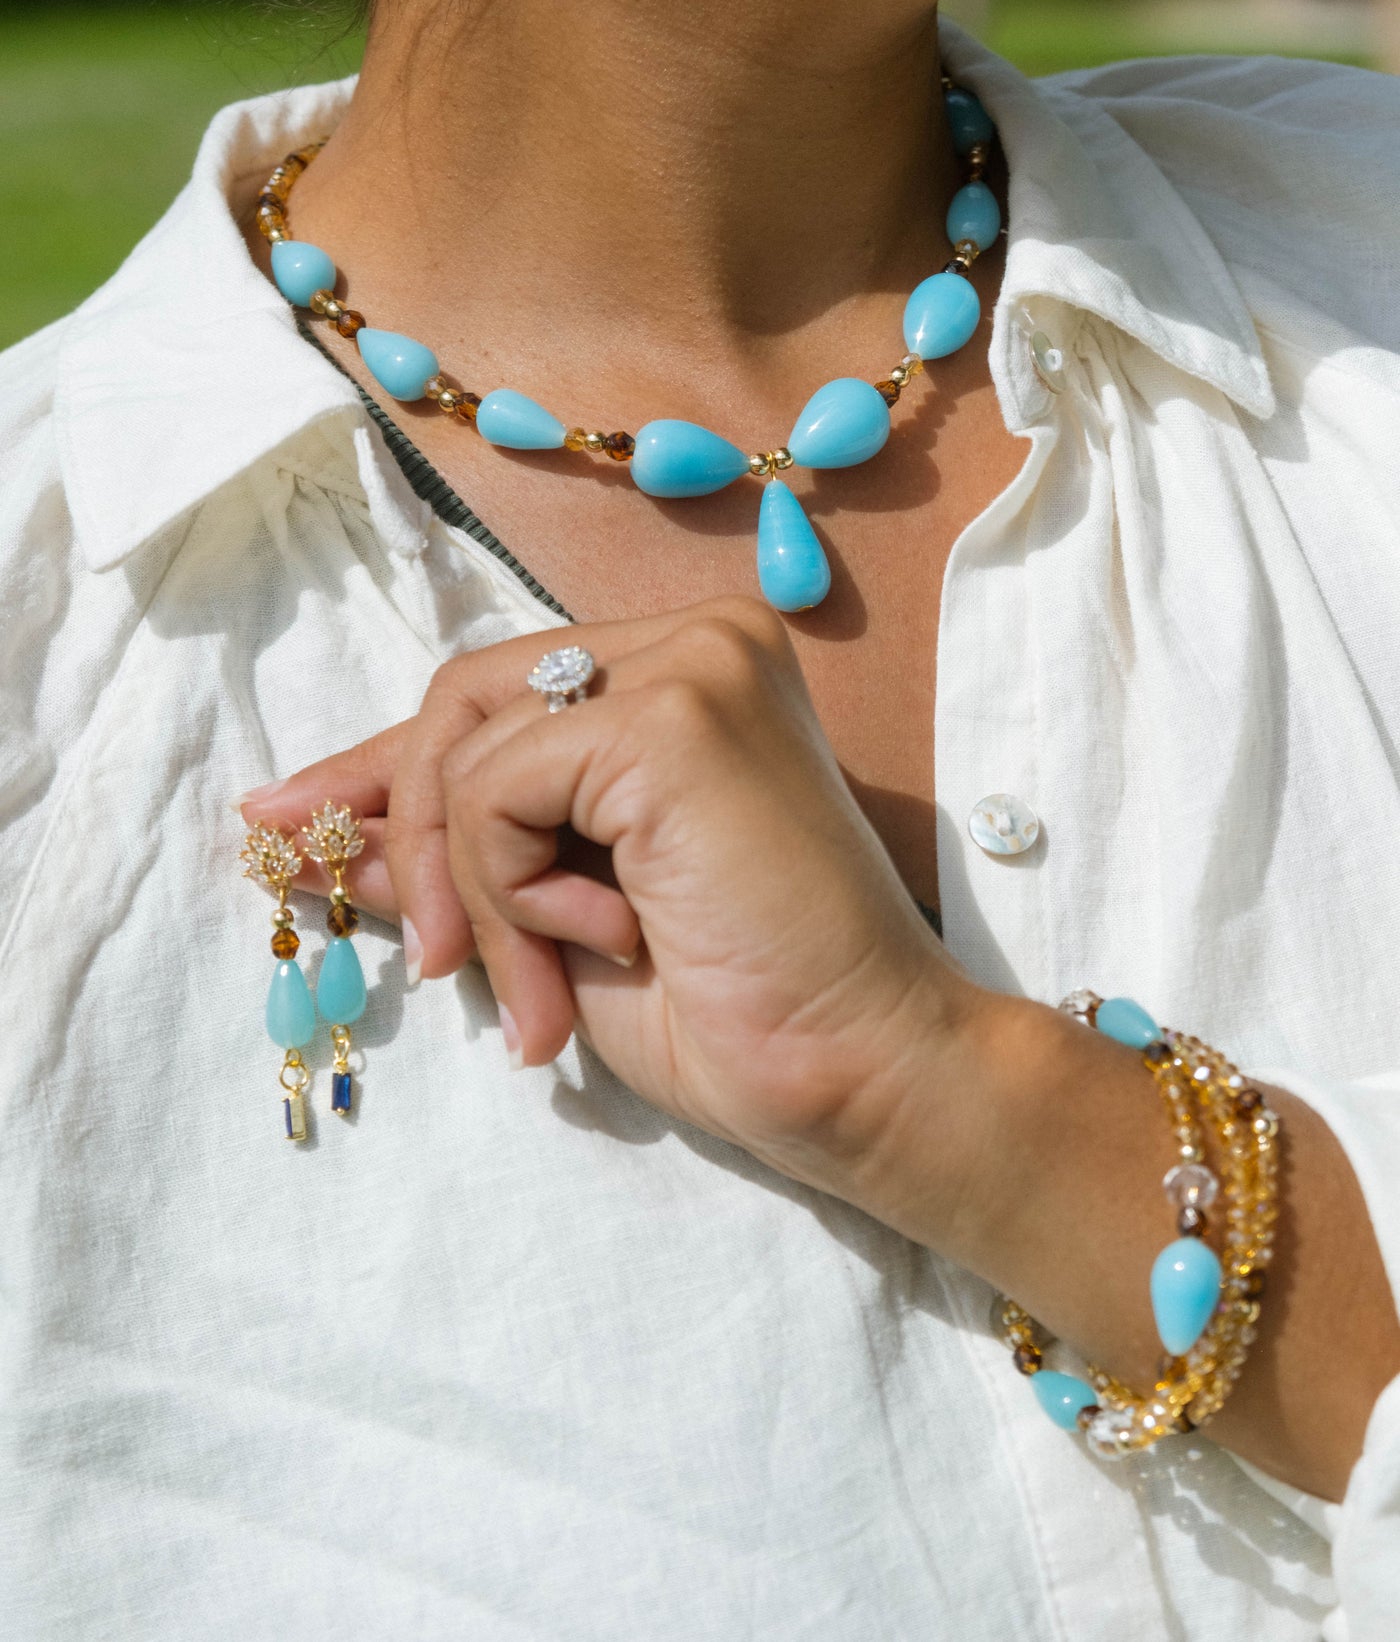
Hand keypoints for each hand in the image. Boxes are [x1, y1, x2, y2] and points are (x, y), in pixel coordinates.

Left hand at [242, 596, 977, 1189]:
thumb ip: (456, 861)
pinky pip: (500, 786)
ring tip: (541, 993)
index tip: (285, 822)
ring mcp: (694, 663)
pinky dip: (514, 886)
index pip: (498, 695)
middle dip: (421, 833)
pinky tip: (606, 944)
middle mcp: (699, 639)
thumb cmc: (740, 1015)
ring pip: (472, 745)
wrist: (864, 1075)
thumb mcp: (556, 926)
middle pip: (466, 696)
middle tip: (446, 965)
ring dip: (482, 891)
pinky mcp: (676, 714)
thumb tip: (325, 838)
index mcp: (689, 674)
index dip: (386, 767)